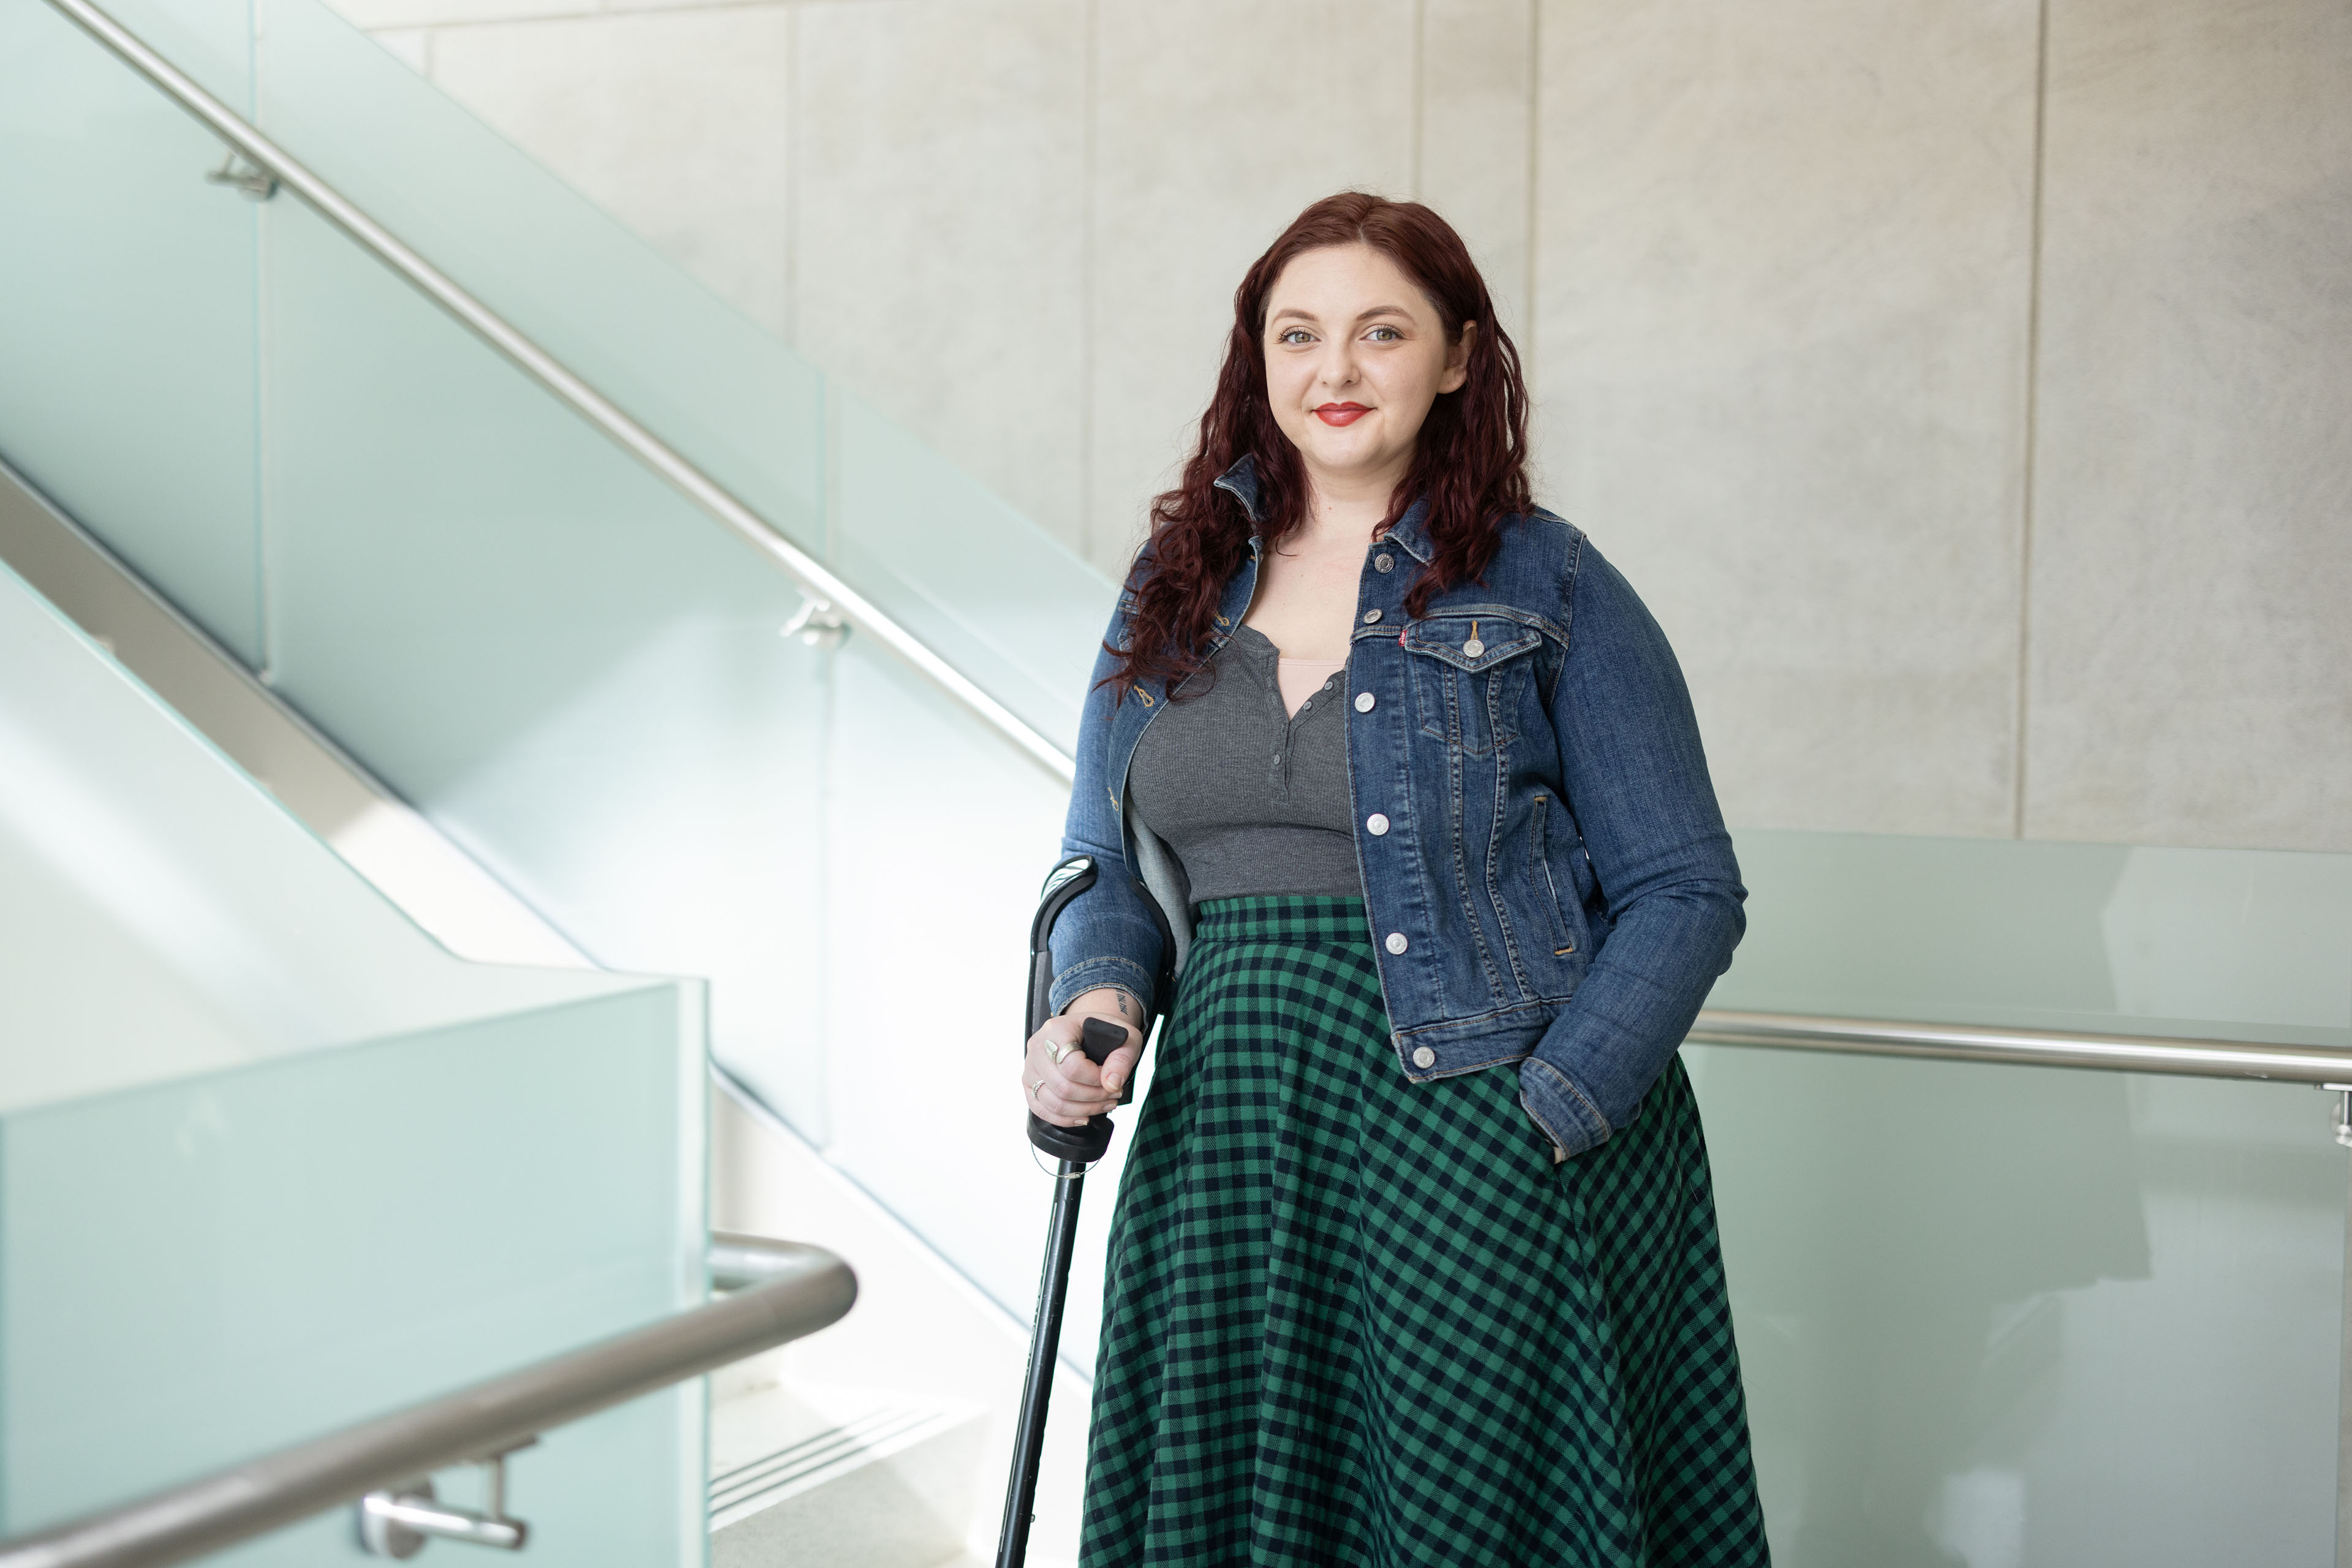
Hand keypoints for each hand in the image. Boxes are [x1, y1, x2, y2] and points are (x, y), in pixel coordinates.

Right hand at [1023, 987, 1143, 1127]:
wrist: (1087, 1031)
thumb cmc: (1103, 1032)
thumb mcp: (1124, 1036)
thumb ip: (1122, 1058)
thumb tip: (1112, 1083)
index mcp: (1056, 1030)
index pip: (1071, 1065)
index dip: (1095, 1080)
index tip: (1111, 1080)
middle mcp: (1038, 1047)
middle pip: (1062, 1087)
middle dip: (1093, 1098)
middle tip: (1112, 1096)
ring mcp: (1031, 1067)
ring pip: (1052, 1102)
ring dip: (1083, 1111)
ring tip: (1103, 1105)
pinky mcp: (1029, 1084)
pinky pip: (1041, 1110)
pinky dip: (1065, 1119)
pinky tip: (1083, 1116)